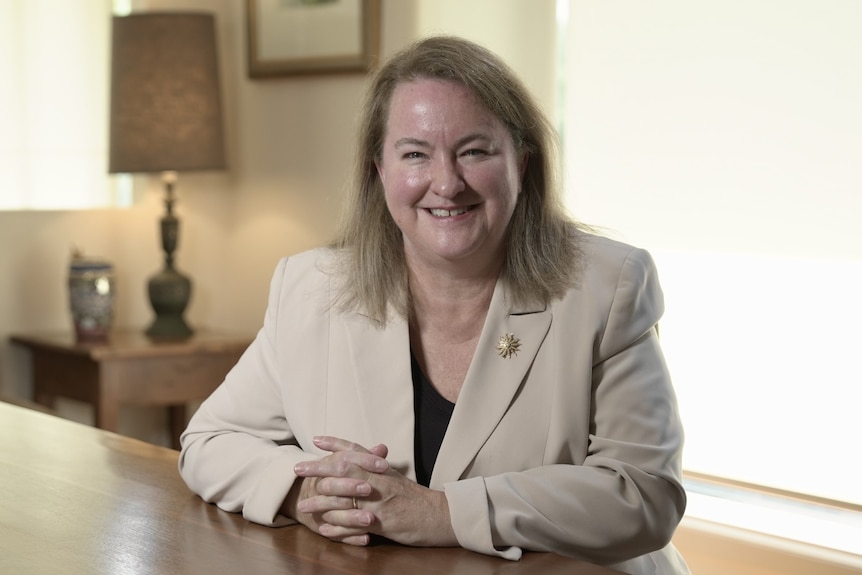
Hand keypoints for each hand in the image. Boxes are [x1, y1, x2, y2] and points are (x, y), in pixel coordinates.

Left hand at [295, 436, 456, 547]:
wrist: (439, 515)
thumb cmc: (416, 498)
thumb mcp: (396, 478)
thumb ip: (378, 468)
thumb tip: (364, 457)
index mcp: (382, 469)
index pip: (356, 451)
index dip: (335, 444)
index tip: (316, 440)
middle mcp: (378, 481)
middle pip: (343, 470)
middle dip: (318, 469)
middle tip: (297, 469)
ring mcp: (378, 501)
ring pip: (344, 498)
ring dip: (320, 502)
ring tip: (302, 505)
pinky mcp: (381, 522)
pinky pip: (354, 524)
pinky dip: (337, 527)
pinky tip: (323, 529)